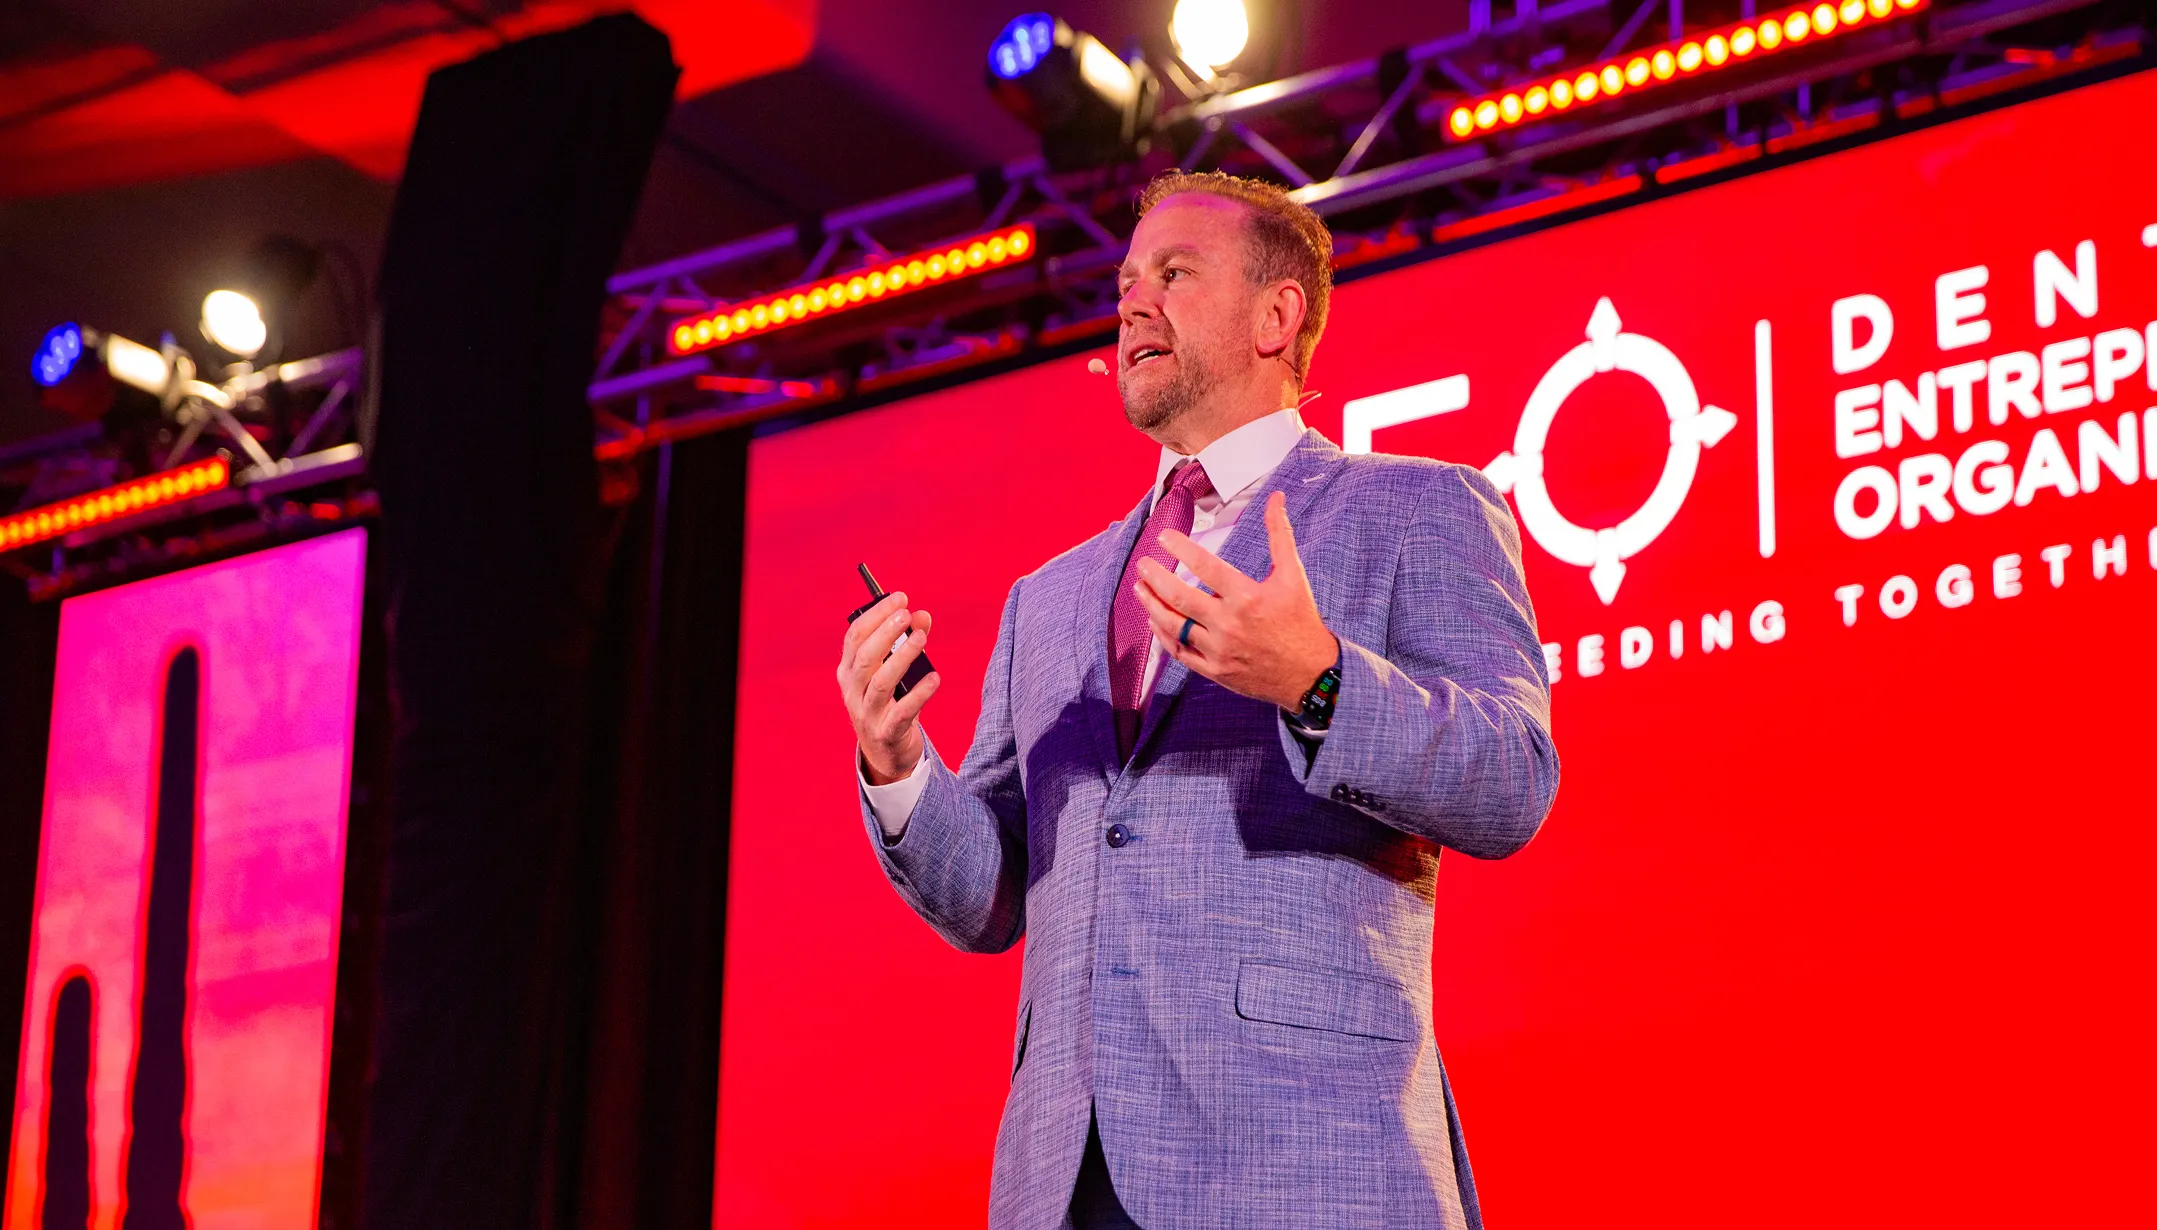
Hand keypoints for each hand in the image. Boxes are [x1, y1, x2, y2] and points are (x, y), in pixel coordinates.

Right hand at [837, 591, 940, 784]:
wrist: (886, 752)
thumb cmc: (889, 702)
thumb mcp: (894, 670)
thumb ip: (908, 641)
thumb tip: (923, 615)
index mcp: (848, 671)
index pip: (855, 636)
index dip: (876, 615)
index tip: (900, 598)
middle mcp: (852, 691)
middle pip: (865, 657)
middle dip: (886, 632)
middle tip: (907, 614)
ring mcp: (866, 714)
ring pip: (881, 682)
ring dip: (902, 657)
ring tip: (921, 638)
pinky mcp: (886, 733)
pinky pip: (902, 711)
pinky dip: (920, 694)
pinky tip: (934, 678)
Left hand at [1133, 490, 1338, 710]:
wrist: (1311, 673)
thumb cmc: (1300, 621)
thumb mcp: (1293, 575)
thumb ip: (1280, 534)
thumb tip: (1275, 498)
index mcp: (1246, 597)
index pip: (1205, 566)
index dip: (1181, 548)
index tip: (1164, 537)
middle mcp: (1228, 624)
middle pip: (1180, 597)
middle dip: (1155, 577)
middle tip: (1143, 564)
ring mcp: (1219, 650)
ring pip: (1174, 625)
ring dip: (1152, 605)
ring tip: (1140, 588)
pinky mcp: (1215, 670)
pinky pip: (1180, 652)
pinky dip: (1163, 636)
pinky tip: (1154, 621)